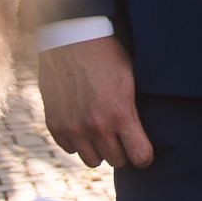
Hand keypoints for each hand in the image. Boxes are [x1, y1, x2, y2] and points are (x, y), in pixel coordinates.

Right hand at [36, 34, 153, 171]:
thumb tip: (146, 130)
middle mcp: (97, 127)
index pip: (140, 157)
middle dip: (122, 151)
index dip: (144, 155)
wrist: (72, 39)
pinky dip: (77, 141)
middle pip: (117, 161)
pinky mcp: (55, 125)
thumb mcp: (131, 79)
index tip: (143, 150)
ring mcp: (73, 128)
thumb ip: (134, 109)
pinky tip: (82, 124)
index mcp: (121, 115)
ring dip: (99, 150)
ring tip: (102, 132)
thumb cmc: (107, 56)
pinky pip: (70, 149)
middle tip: (122, 137)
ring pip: (92, 160)